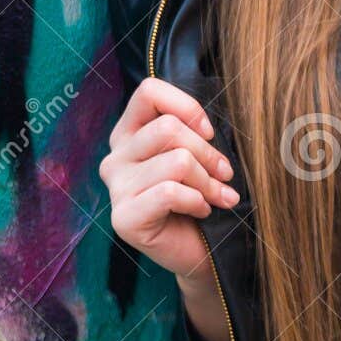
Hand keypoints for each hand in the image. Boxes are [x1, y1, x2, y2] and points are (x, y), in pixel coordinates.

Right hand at [98, 76, 239, 281]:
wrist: (200, 249)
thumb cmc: (199, 196)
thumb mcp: (196, 155)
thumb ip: (191, 132)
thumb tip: (205, 127)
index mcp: (129, 134)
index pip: (148, 91)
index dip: (187, 107)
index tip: (209, 132)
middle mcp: (115, 157)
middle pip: (168, 128)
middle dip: (207, 152)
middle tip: (225, 175)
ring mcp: (115, 188)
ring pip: (176, 161)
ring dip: (208, 181)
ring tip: (218, 196)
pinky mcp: (124, 217)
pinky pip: (170, 192)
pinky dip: (197, 200)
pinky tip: (202, 210)